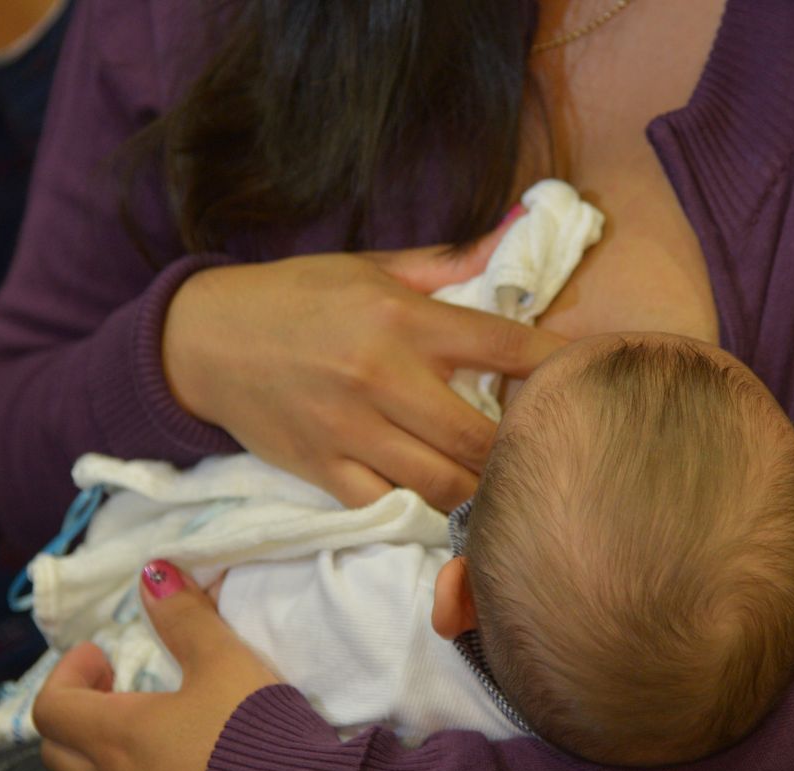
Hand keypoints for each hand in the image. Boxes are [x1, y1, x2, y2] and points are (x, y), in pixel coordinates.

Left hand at [34, 561, 276, 770]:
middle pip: (56, 749)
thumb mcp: (224, 661)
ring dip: (88, 756)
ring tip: (126, 735)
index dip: (68, 672)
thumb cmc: (253, 729)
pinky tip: (153, 769)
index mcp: (118, 735)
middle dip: (74, 708)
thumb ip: (185, 617)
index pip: (51, 706)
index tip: (102, 653)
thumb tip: (154, 575)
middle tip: (113, 684)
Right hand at [163, 213, 561, 510]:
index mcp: (403, 320)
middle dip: (524, 453)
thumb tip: (513, 236)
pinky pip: (388, 506)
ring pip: (442, 482)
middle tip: (552, 458)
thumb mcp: (370, 266)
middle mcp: (381, 377)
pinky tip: (448, 508)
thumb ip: (446, 264)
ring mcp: (350, 429)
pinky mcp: (322, 468)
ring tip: (509, 491)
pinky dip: (423, 511)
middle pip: (480, 435)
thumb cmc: (296, 297)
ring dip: (482, 492)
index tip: (590, 383)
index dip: (558, 368)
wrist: (203, 339)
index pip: (504, 346)